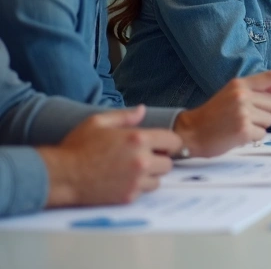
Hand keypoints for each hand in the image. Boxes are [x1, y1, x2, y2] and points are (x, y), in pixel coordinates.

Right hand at [40, 106, 180, 206]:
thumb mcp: (97, 122)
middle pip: (168, 163)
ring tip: (130, 170)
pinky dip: (136, 187)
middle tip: (142, 158)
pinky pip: (143, 192)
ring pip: (158, 180)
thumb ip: (124, 116)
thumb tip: (142, 110)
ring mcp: (136, 181)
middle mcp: (141, 160)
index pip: (173, 141)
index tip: (160, 145)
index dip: (168, 143)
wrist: (60, 176)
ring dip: (149, 175)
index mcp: (138, 139)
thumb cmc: (76, 147)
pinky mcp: (128, 197)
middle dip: (158, 160)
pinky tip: (121, 181)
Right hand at [174, 67, 270, 156]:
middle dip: (261, 112)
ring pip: (269, 120)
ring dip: (257, 126)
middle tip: (240, 117)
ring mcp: (243, 112)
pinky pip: (262, 134)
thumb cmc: (212, 115)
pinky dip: (252, 137)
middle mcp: (242, 95)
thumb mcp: (230, 95)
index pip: (269, 76)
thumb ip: (254, 91)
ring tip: (237, 126)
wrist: (189, 133)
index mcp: (238, 84)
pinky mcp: (244, 130)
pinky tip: (236, 135)